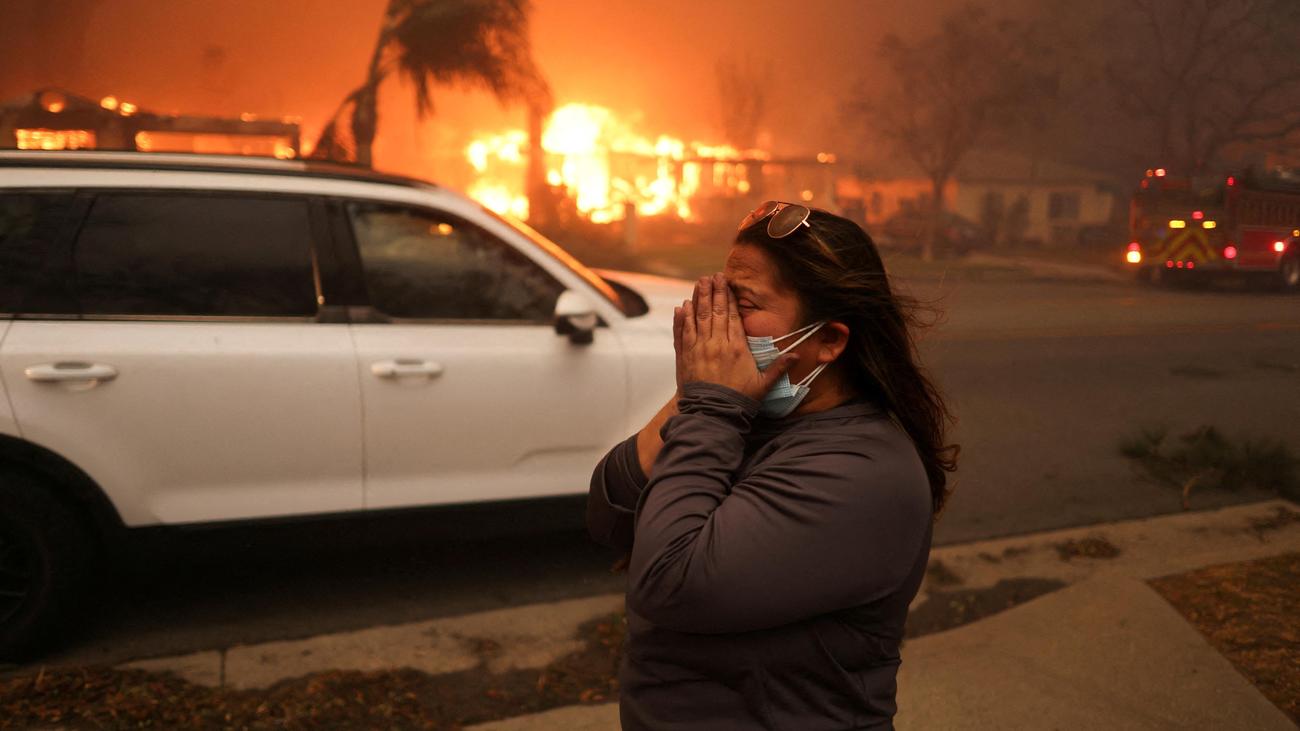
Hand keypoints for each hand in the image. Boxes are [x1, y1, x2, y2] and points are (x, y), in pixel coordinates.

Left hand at [673, 273, 797, 401]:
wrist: (712, 414)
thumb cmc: (739, 400)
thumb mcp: (763, 385)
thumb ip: (779, 367)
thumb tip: (798, 355)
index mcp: (736, 347)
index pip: (732, 316)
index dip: (729, 298)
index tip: (727, 283)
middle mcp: (716, 344)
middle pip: (715, 312)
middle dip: (714, 292)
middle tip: (712, 276)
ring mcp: (698, 349)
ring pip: (697, 318)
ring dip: (698, 299)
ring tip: (699, 284)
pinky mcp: (685, 357)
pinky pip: (682, 333)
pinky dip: (681, 319)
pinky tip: (681, 307)